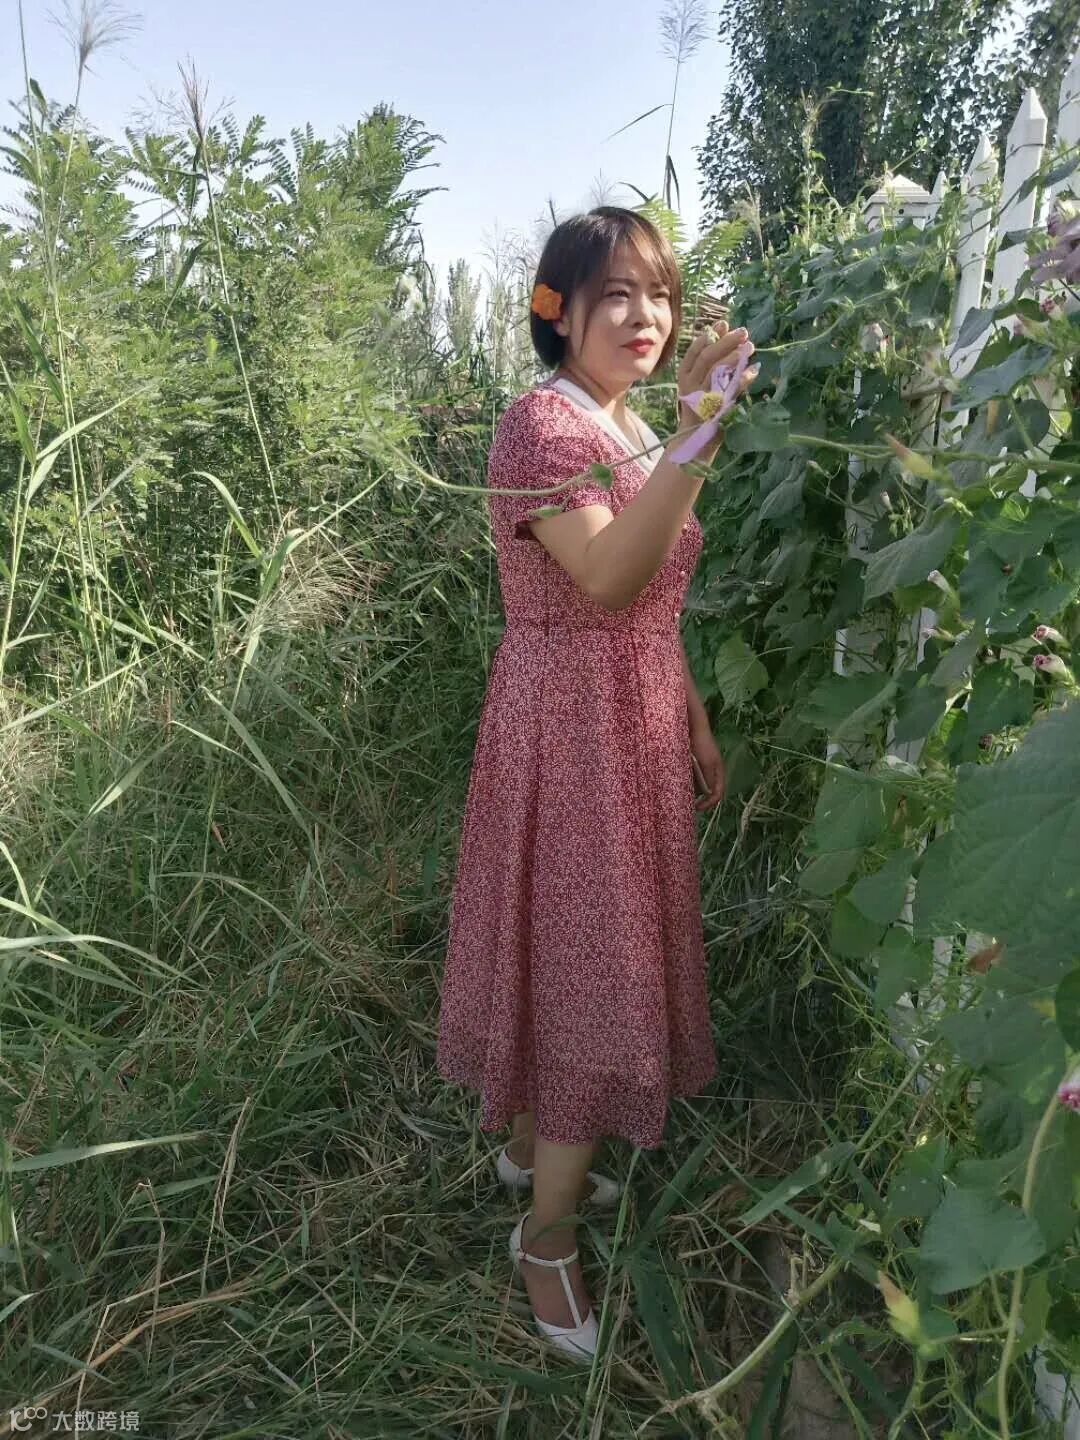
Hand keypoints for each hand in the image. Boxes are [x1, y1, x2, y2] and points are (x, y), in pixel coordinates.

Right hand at [675, 320, 757, 448]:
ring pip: (717, 371)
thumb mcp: (699, 382)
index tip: (724, 323)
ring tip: (749, 347)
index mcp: (684, 375)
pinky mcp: (715, 410)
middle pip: (707, 357)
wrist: (695, 440)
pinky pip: (731, 391)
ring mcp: (702, 397)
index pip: (694, 350)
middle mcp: (690, 385)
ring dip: (735, 357)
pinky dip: (743, 379)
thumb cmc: (700, 407)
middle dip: (726, 342)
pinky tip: (754, 371)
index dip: (710, 335)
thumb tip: (722, 329)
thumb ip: (709, 359)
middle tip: (743, 332)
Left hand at [689, 716, 726, 811]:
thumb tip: (709, 794)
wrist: (693, 726)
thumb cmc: (702, 744)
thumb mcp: (706, 763)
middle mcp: (712, 771)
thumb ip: (709, 779)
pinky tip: (678, 781)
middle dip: (699, 799)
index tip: (697, 808)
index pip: (718, 793)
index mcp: (719, 771)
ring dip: (692, 790)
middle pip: (708, 791)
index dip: (709, 803)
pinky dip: (687, 781)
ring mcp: (703, 767)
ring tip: (680, 792)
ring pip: (699, 785)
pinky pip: (692, 777)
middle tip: (687, 804)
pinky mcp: (694, 763)